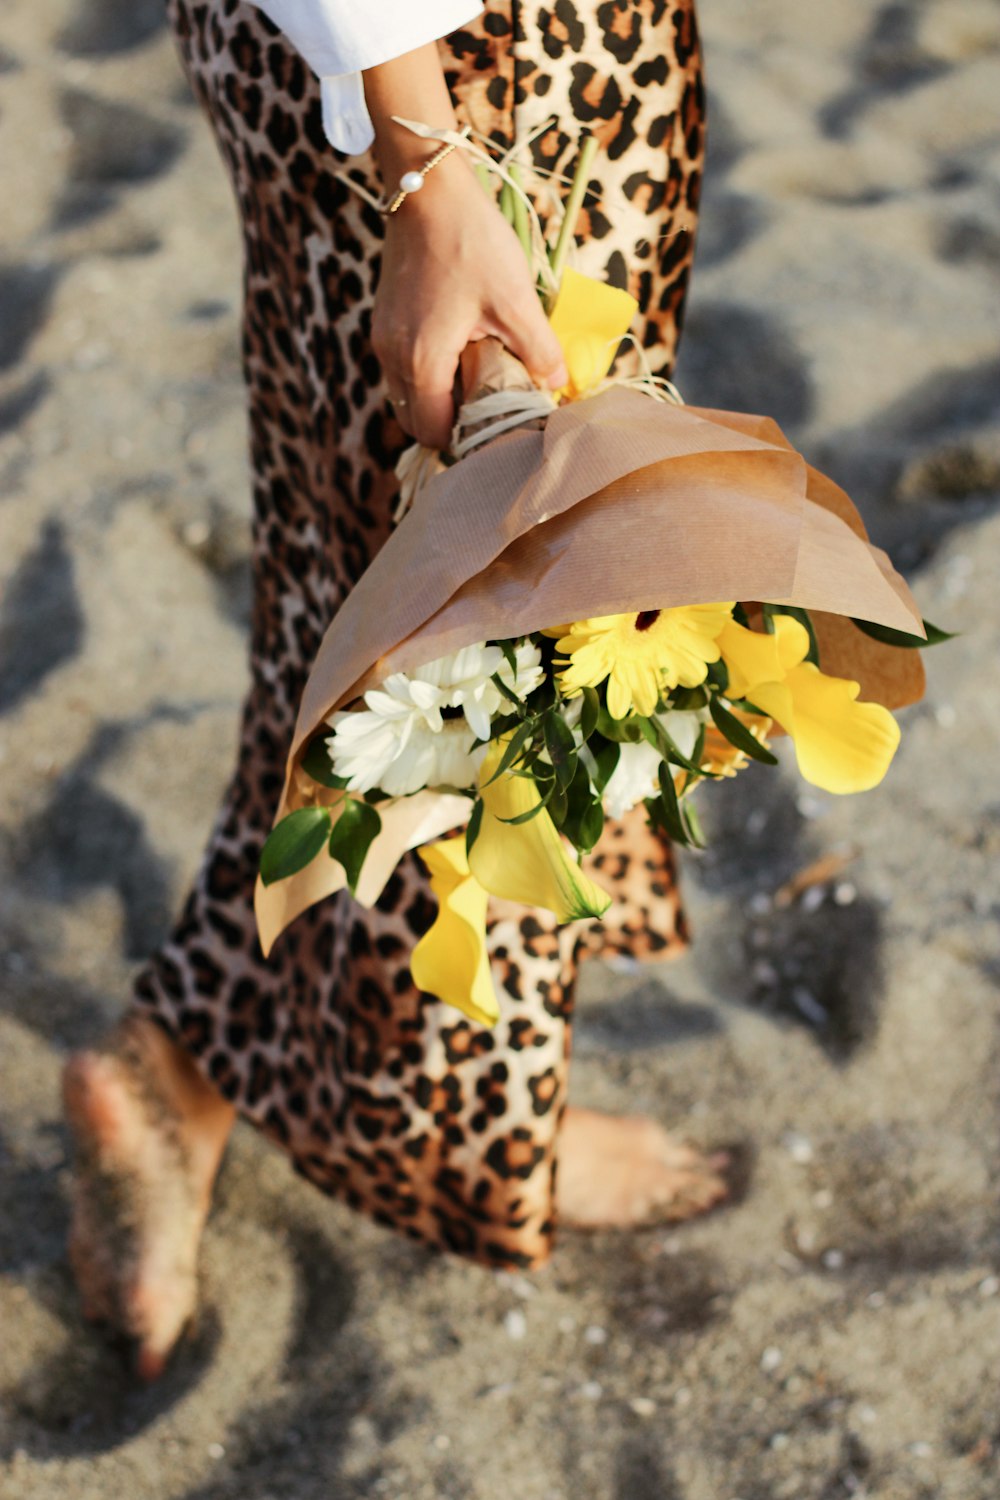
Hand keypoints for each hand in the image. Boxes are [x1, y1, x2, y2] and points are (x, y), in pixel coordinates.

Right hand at [372, 153, 567, 448]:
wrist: (428, 190)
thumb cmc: (472, 243)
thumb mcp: (516, 300)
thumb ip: (538, 350)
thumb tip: (557, 385)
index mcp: (423, 363)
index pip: (434, 433)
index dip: (465, 439)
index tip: (497, 427)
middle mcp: (393, 359)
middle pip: (416, 421)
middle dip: (450, 425)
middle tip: (491, 408)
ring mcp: (384, 340)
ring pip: (406, 396)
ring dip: (438, 400)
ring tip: (478, 380)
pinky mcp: (384, 322)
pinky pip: (402, 369)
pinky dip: (427, 375)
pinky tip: (460, 352)